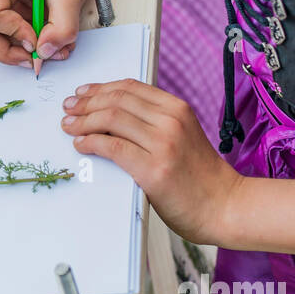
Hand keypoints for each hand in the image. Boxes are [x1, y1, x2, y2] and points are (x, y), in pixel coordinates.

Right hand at [0, 0, 93, 66]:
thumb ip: (61, 27)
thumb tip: (44, 53)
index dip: (12, 33)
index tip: (37, 41)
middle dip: (9, 52)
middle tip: (36, 59)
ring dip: (20, 52)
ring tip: (49, 51)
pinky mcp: (4, 15)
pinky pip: (6, 40)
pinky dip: (25, 48)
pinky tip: (46, 44)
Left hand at [60, 80, 240, 244]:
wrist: (226, 206)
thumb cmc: (201, 177)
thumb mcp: (183, 136)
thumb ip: (156, 123)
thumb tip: (112, 116)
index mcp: (178, 109)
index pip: (130, 87)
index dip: (101, 88)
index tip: (82, 93)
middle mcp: (171, 121)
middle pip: (117, 100)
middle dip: (86, 103)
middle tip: (68, 108)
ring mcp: (163, 144)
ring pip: (110, 119)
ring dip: (83, 121)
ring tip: (69, 125)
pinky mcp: (153, 169)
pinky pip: (112, 147)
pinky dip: (91, 142)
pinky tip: (81, 144)